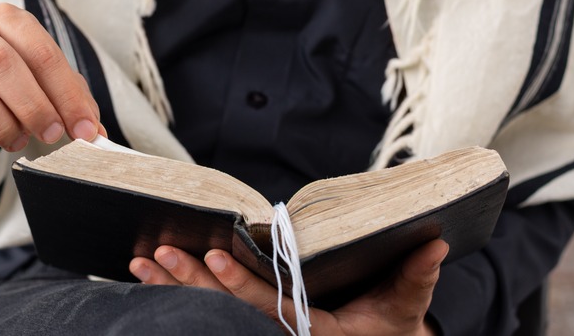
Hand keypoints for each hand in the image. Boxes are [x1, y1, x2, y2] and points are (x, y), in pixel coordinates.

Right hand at [0, 3, 105, 161]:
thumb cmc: (14, 86)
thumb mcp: (48, 84)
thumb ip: (75, 103)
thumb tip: (95, 132)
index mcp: (8, 21)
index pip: (42, 52)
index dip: (67, 95)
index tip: (84, 128)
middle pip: (0, 64)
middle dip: (34, 107)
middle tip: (53, 134)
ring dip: (2, 125)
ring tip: (17, 138)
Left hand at [129, 240, 446, 334]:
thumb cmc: (387, 330)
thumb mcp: (404, 310)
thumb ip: (415, 280)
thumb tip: (435, 245)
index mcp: (314, 333)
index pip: (271, 308)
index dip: (240, 285)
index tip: (213, 257)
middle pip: (228, 311)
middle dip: (191, 284)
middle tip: (156, 255)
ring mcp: (261, 334)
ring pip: (211, 313)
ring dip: (174, 289)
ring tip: (138, 263)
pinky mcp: (251, 325)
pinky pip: (210, 310)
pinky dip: (180, 293)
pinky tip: (152, 275)